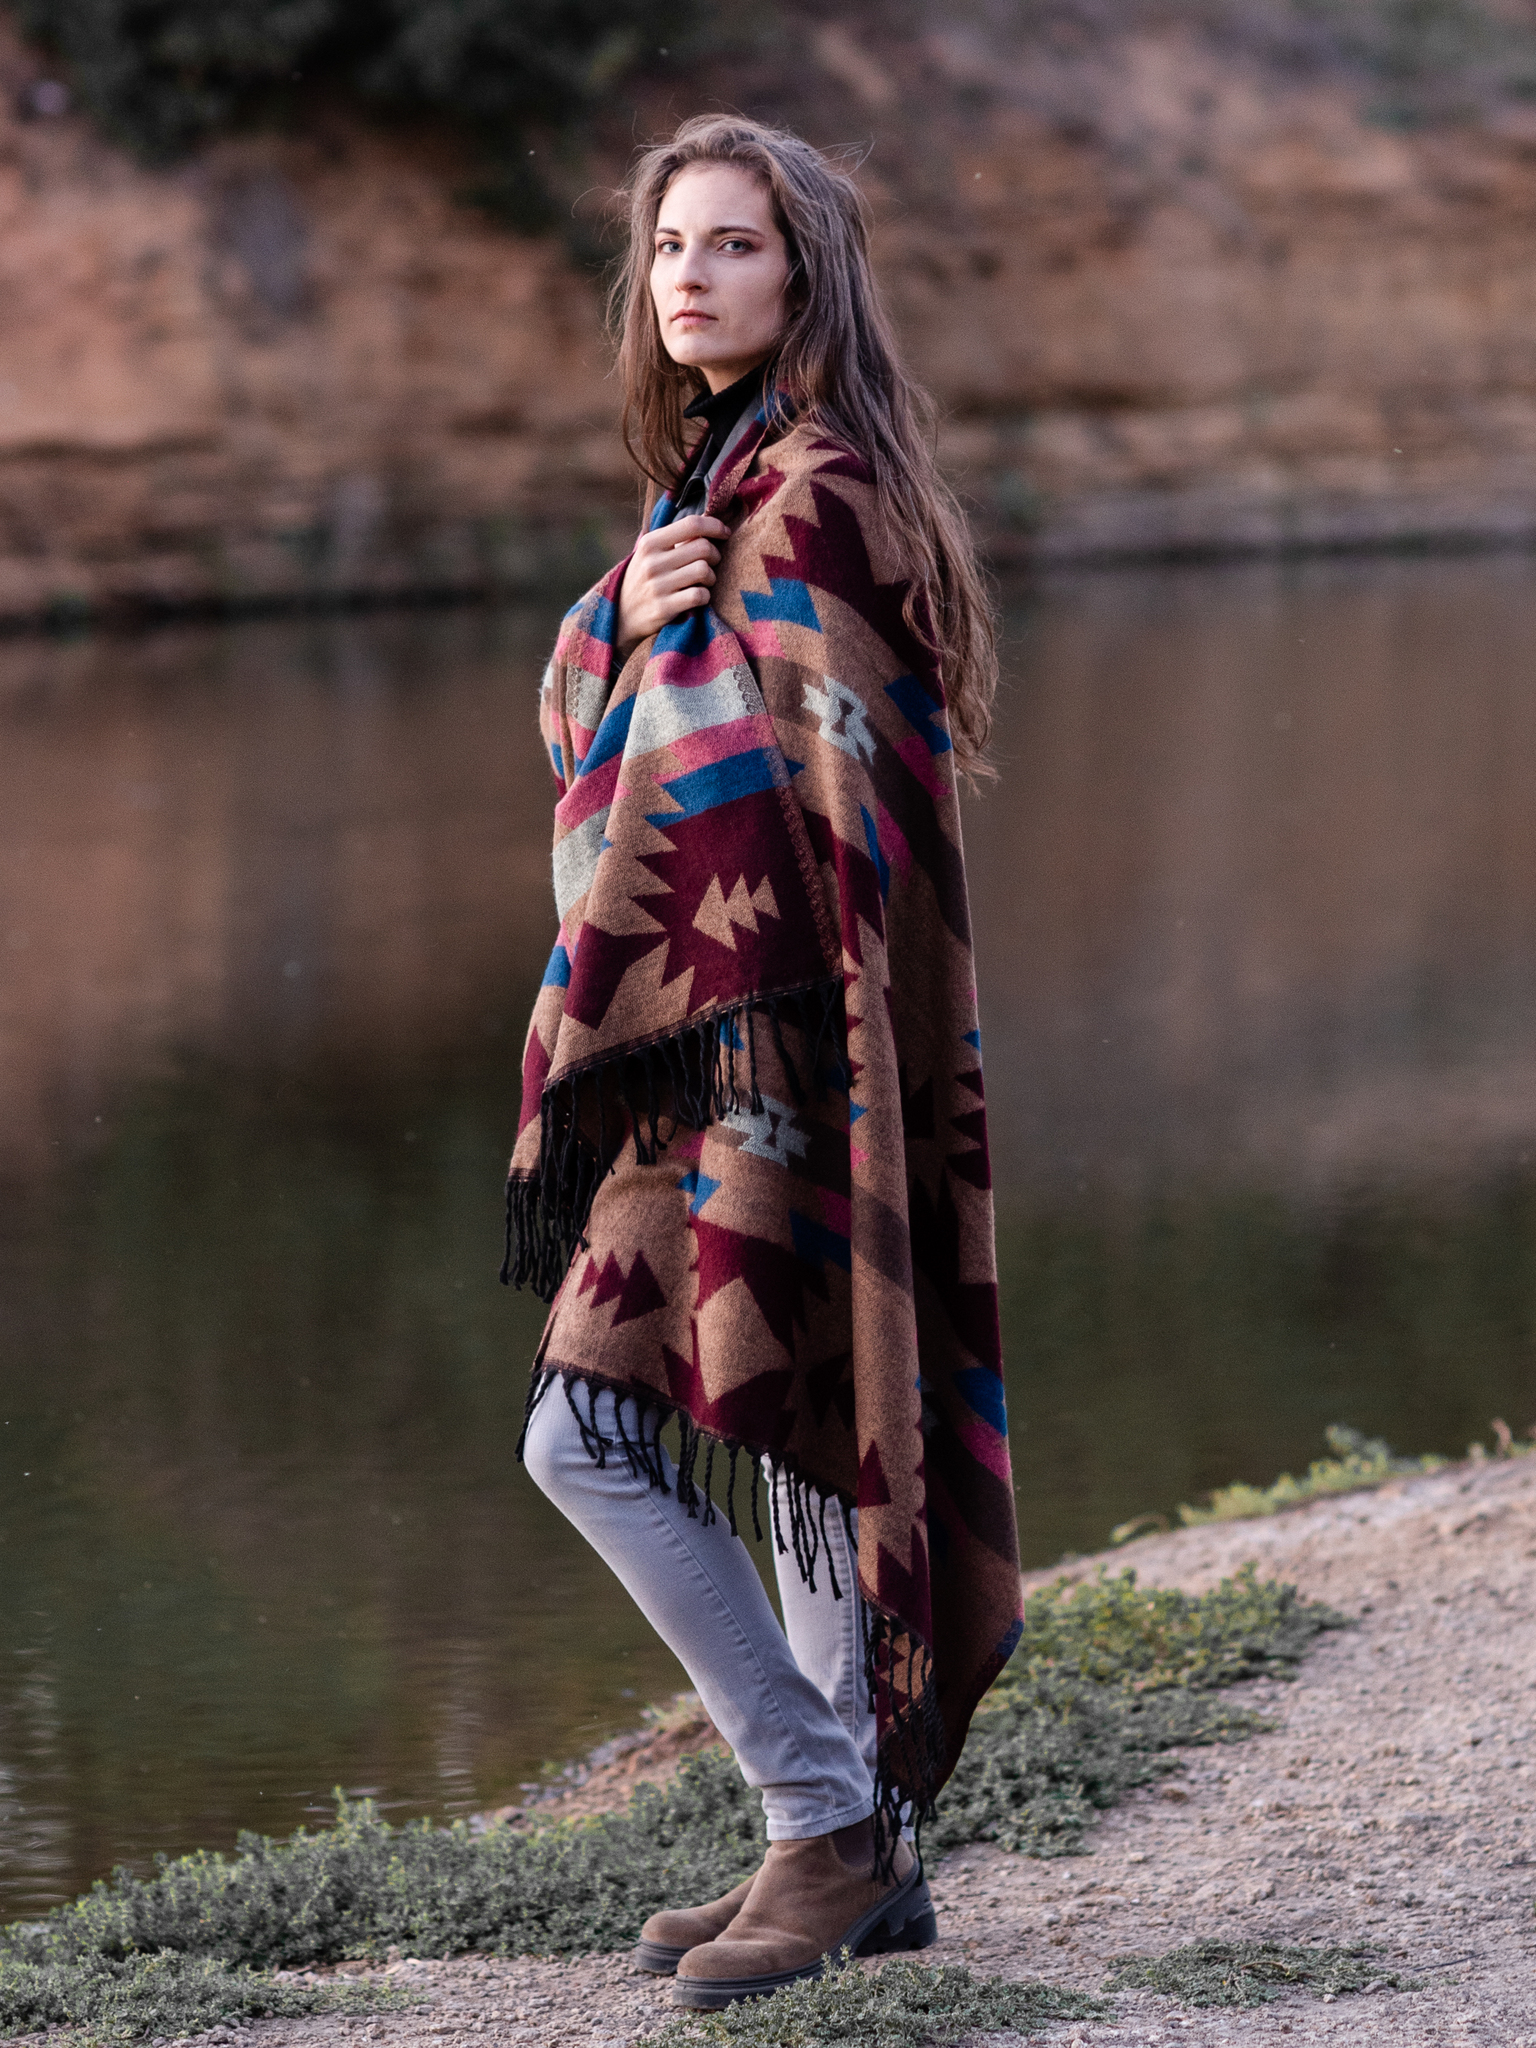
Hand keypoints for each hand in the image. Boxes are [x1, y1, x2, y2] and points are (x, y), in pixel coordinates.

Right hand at [615, 514, 730, 652]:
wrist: (621, 615)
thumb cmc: (644, 580)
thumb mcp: (650, 554)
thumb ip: (675, 539)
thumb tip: (710, 525)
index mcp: (650, 543)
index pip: (692, 524)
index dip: (715, 526)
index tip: (725, 532)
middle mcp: (652, 562)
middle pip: (703, 547)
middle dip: (715, 555)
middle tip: (711, 563)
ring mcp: (658, 586)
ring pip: (704, 570)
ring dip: (711, 577)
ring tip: (703, 581)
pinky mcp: (664, 608)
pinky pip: (699, 595)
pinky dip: (705, 596)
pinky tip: (698, 597)